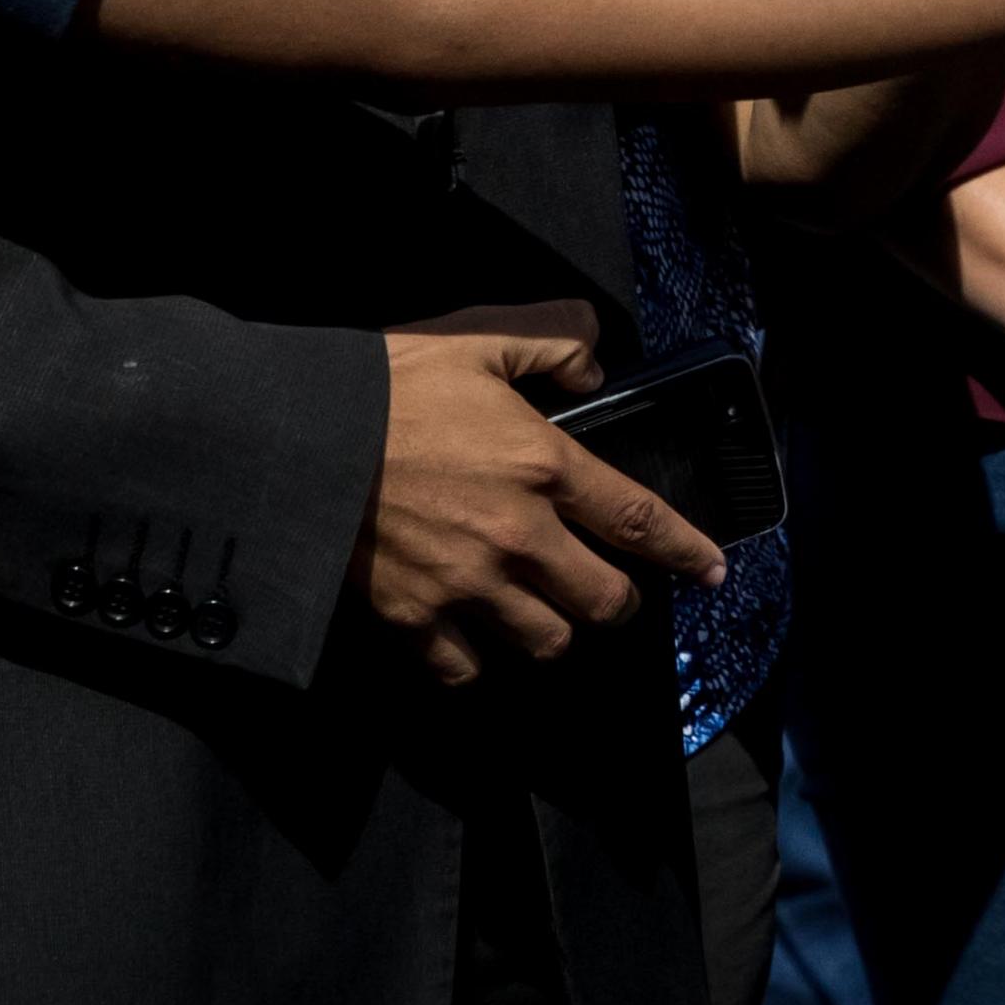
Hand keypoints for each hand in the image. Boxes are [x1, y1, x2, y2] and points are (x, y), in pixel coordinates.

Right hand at [362, 302, 726, 687]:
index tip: (712, 572)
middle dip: (617, 600)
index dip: (686, 550)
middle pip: (604, 601)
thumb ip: (552, 341)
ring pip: (546, 642)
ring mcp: (466, 584)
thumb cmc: (384, 385)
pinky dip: (475, 661)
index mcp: (543, 466)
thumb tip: (593, 367)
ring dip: (553, 631)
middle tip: (608, 591)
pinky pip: (466, 668)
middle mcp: (518, 535)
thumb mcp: (478, 337)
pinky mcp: (413, 617)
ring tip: (542, 613)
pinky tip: (473, 640)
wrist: (292, 437)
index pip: (639, 519)